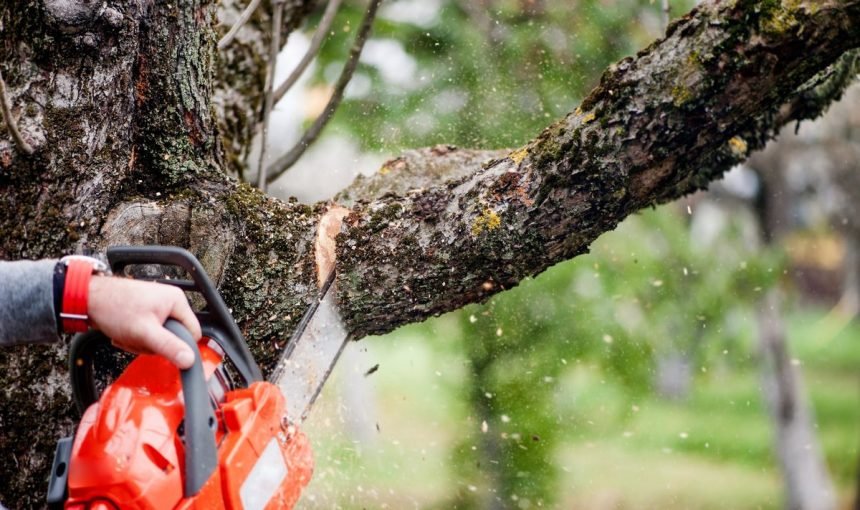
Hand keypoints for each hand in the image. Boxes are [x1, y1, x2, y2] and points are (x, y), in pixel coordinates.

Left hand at [86, 276, 201, 368]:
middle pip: (174, 337)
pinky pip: (148, 334)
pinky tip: (123, 333)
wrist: (87, 299)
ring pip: (159, 338)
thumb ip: (169, 346)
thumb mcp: (145, 332)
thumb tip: (190, 360)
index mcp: (177, 301)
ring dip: (141, 343)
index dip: (179, 346)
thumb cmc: (114, 308)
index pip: (192, 333)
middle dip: (153, 344)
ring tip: (127, 335)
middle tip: (138, 339)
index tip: (161, 348)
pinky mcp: (145, 313)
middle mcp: (170, 302)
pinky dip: (135, 338)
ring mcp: (157, 307)